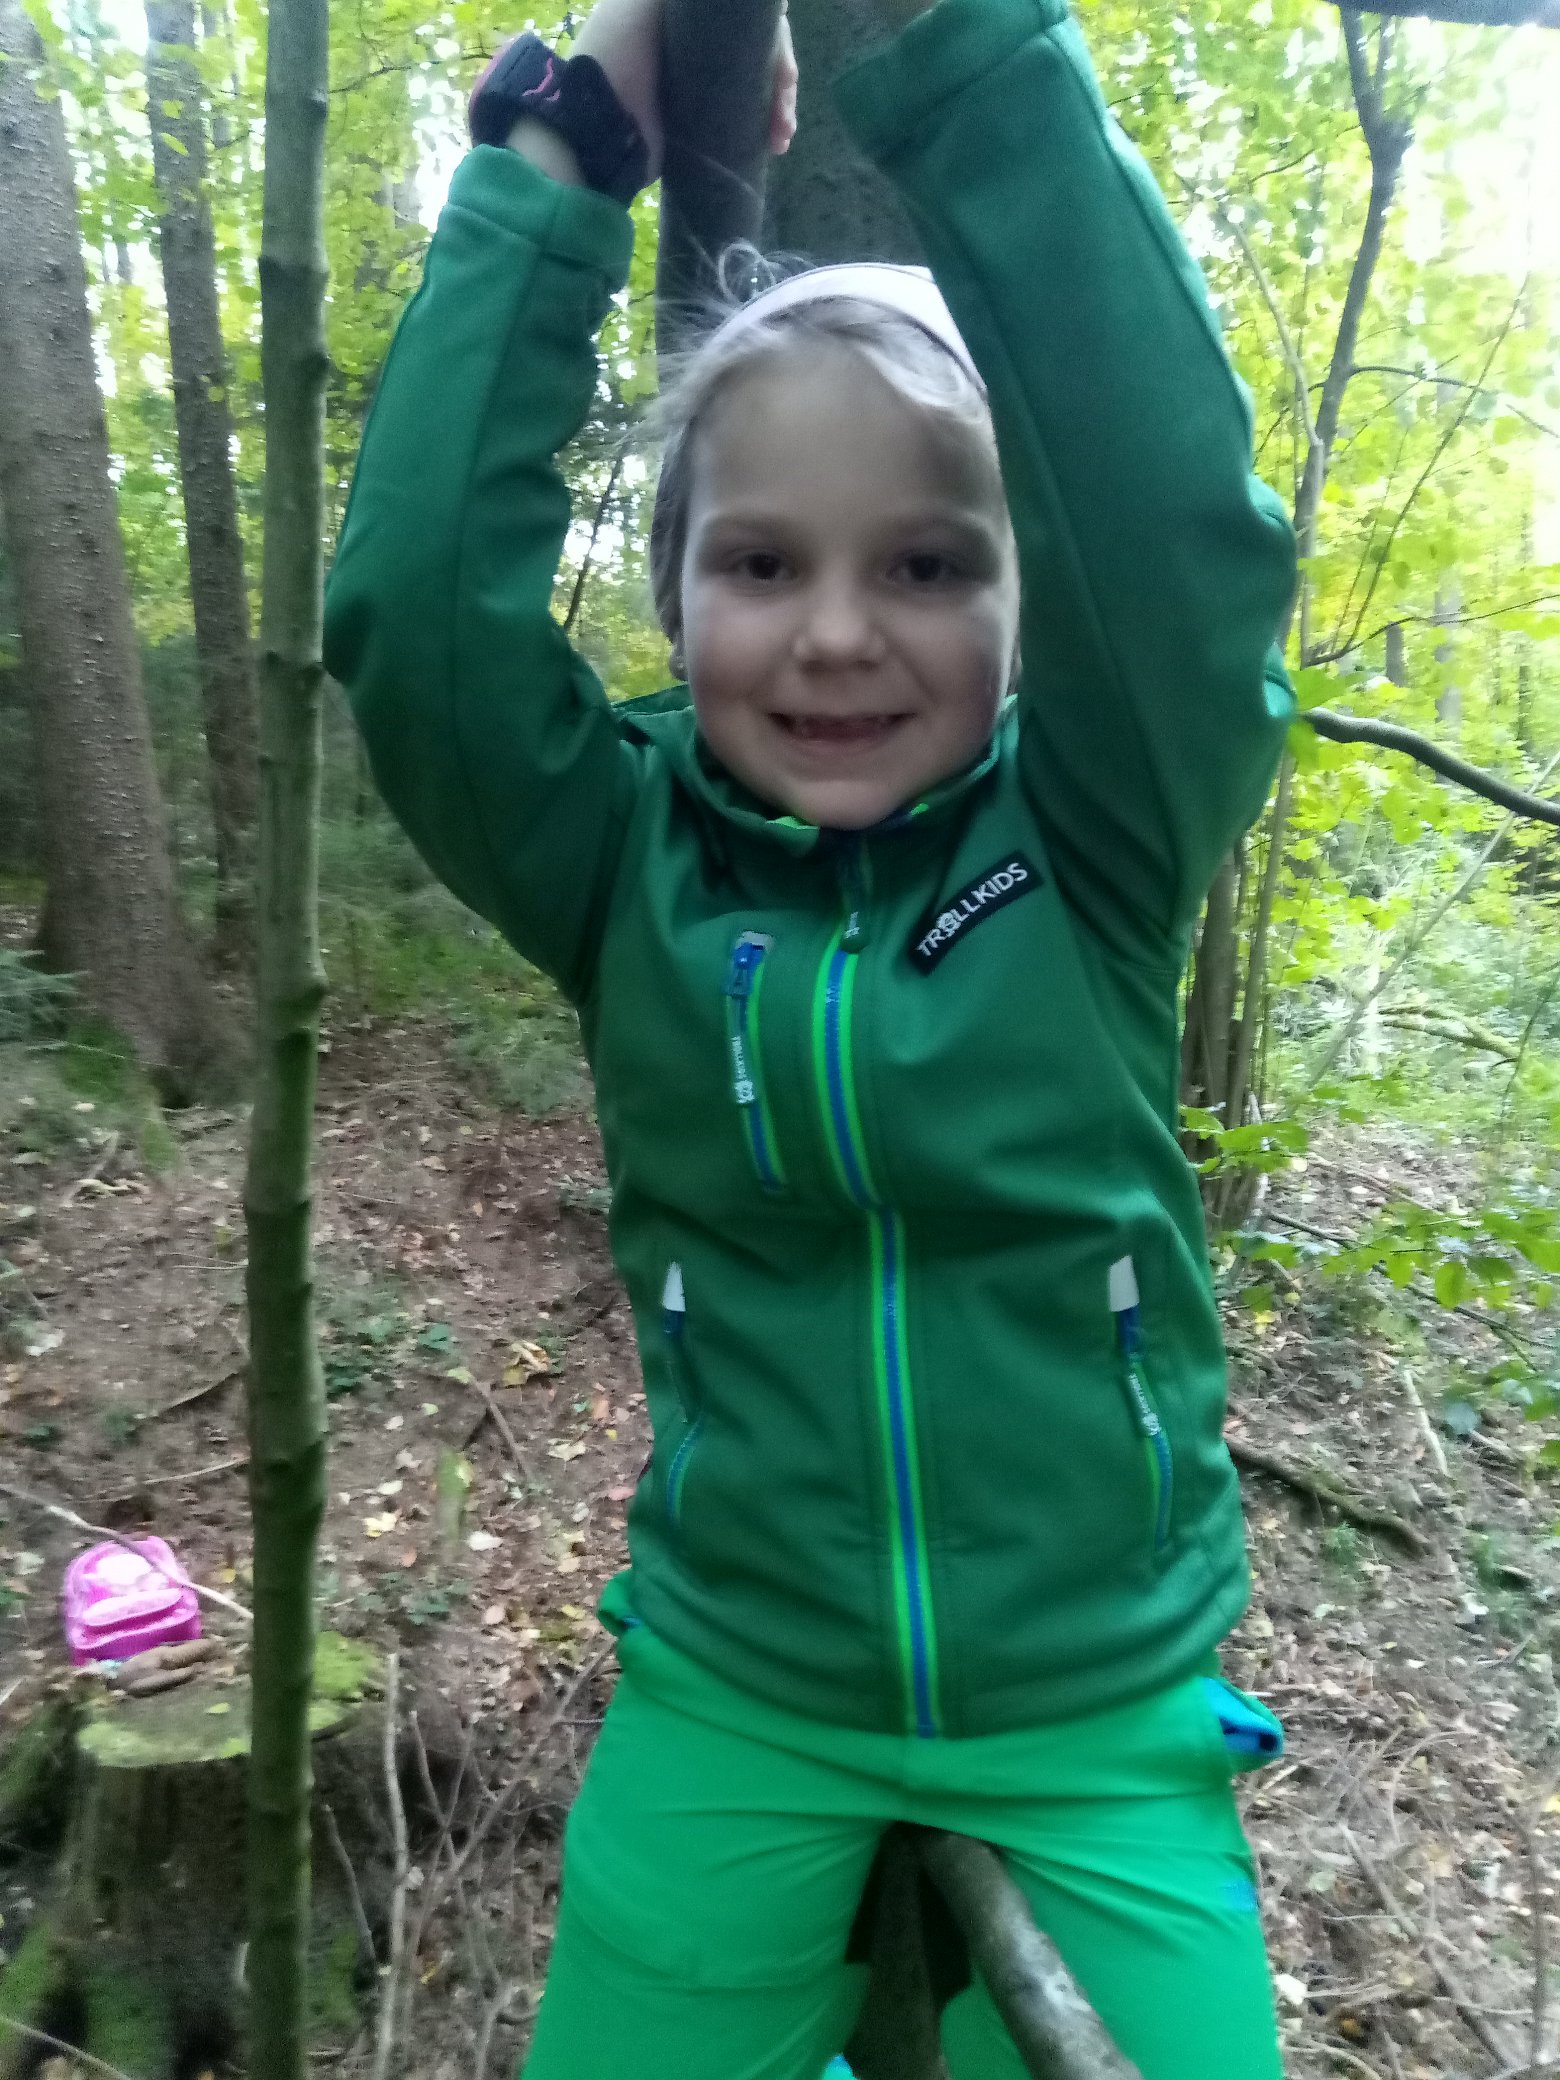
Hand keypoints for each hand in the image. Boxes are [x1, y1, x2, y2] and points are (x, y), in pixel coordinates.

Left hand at [571, 0, 797, 185]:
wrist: (596, 128)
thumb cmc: (616, 57)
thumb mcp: (643, 6)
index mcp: (684, 13)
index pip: (745, 16)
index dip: (771, 34)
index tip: (781, 61)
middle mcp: (697, 44)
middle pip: (758, 49)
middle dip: (782, 74)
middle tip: (784, 107)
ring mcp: (701, 84)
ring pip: (759, 83)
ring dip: (781, 104)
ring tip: (781, 135)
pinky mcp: (703, 121)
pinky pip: (747, 114)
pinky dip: (767, 125)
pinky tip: (776, 141)